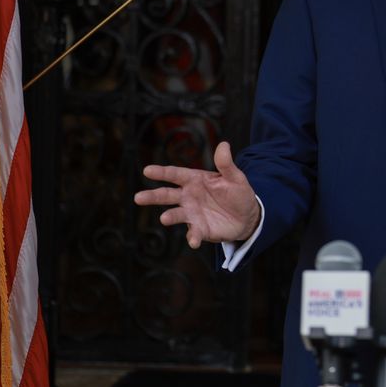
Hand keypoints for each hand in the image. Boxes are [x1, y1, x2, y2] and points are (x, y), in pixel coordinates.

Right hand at [134, 141, 259, 248]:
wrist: (247, 217)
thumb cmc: (237, 193)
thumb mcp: (235, 177)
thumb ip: (226, 164)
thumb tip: (224, 144)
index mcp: (195, 180)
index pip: (175, 174)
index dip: (162, 172)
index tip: (147, 170)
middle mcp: (189, 197)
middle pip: (167, 195)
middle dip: (152, 196)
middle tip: (138, 198)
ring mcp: (192, 214)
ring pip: (175, 214)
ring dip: (170, 216)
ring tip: (164, 219)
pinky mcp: (199, 229)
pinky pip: (194, 233)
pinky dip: (192, 237)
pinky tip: (193, 241)